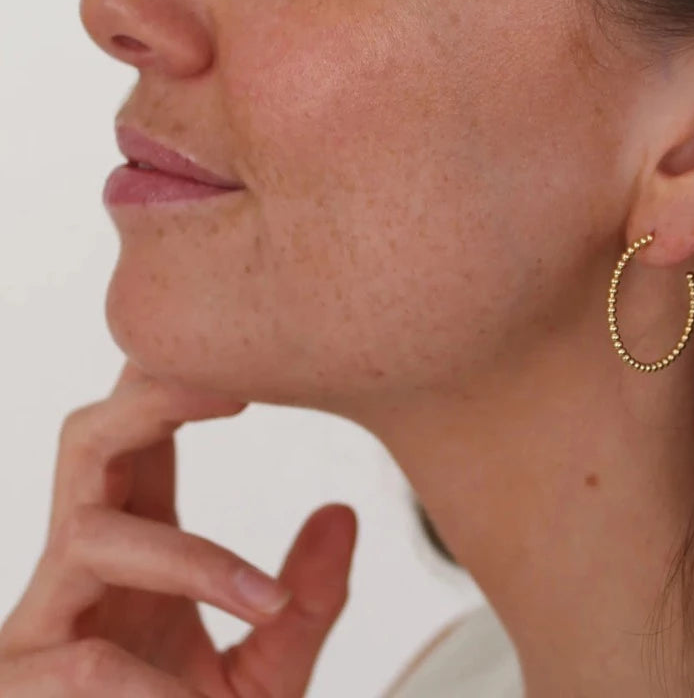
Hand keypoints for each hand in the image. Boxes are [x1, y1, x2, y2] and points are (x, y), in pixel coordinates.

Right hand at [0, 360, 357, 695]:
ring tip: (265, 603)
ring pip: (86, 530)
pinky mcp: (18, 684)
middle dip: (154, 395)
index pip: (143, 433)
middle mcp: (79, 564)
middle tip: (240, 387)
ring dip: (185, 558)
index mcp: (133, 541)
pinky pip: (74, 660)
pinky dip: (145, 682)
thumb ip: (304, 600)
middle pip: (90, 437)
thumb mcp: (262, 674)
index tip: (247, 343)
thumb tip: (347, 512)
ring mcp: (41, 621)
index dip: (175, 377)